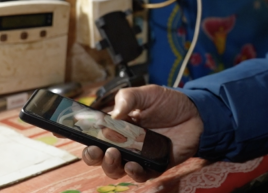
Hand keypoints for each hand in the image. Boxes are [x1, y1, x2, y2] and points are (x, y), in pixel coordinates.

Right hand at [81, 85, 203, 182]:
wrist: (198, 114)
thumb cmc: (170, 103)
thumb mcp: (147, 93)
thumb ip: (128, 98)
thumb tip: (113, 114)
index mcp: (118, 125)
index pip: (94, 133)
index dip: (81, 135)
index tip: (70, 133)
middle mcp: (125, 143)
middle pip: (100, 156)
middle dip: (92, 156)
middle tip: (94, 149)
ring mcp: (138, 156)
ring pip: (116, 169)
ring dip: (110, 165)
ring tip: (113, 154)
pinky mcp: (154, 165)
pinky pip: (140, 175)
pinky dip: (133, 173)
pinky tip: (132, 165)